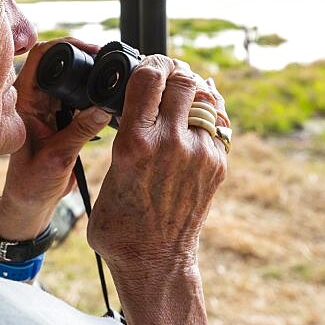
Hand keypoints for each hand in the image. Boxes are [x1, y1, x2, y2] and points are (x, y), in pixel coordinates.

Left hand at [0, 39, 111, 240]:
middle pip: (61, 63)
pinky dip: (95, 96)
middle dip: (86, 59)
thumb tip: (105, 106)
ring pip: (73, 79)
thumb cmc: (31, 183)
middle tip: (111, 62)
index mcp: (25, 101)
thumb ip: (80, 131)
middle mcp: (36, 99)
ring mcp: (51, 107)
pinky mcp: (64, 118)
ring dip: (92, 78)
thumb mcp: (57, 156)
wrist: (33, 204)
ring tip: (115, 79)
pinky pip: (81, 98)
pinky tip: (111, 100)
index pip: (41, 57)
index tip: (92, 50)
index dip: (66, 47)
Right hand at [88, 55, 228, 272]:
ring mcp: (198, 154)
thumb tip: (123, 116)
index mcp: (134, 143)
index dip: (148, 62)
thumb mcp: (106, 175)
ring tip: (180, 90)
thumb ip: (119, 142)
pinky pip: (217, 122)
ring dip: (192, 88)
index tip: (146, 64)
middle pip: (182, 79)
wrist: (154, 261)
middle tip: (164, 73)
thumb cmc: (119, 223)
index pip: (148, 78)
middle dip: (173, 70)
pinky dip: (207, 111)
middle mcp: (170, 143)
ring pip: (204, 97)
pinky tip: (195, 112)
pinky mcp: (217, 166)